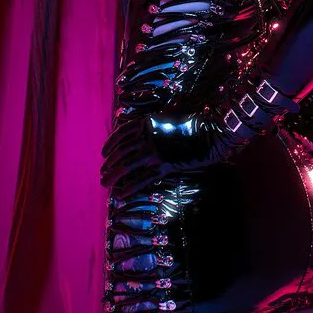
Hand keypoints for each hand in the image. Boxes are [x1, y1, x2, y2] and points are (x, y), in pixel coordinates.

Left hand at [99, 69, 299, 194]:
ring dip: (114, 176)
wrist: (211, 133)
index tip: (103, 154)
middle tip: (102, 174)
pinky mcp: (164, 166)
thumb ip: (152, 125)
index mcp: (146, 123)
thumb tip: (138, 132)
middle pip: (121, 152)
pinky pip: (141, 180)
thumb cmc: (191, 124)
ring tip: (105, 184)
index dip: (109, 146)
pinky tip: (121, 194)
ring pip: (127, 167)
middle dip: (109, 164)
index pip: (120, 135)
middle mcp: (147, 137)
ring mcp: (155, 152)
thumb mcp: (168, 118)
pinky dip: (129, 187)